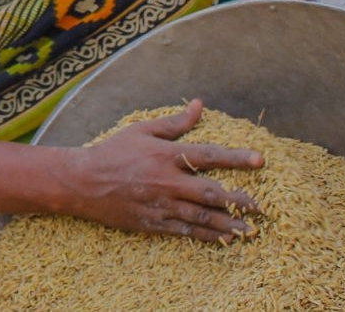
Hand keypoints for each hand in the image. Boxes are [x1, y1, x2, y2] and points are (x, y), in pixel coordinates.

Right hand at [57, 99, 261, 241]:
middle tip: (262, 206)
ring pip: (201, 217)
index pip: (209, 155)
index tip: (260, 160)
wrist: (82, 183)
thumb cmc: (113, 152)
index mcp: (166, 156)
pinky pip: (184, 232)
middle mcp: (167, 182)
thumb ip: (175, 122)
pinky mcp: (153, 223)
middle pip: (211, 193)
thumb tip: (199, 105)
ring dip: (229, 224)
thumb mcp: (142, 130)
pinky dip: (205, 236)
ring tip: (250, 229)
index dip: (236, 158)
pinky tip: (222, 240)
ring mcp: (160, 205)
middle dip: (239, 200)